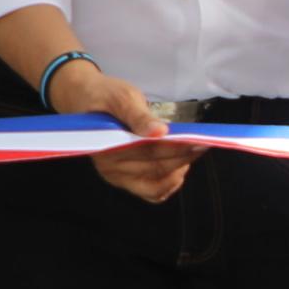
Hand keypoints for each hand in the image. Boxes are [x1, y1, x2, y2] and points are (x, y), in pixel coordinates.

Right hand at [51, 57, 190, 202]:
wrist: (84, 100)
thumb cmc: (104, 96)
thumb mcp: (122, 97)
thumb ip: (138, 115)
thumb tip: (160, 131)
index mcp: (108, 147)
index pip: (150, 152)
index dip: (177, 148)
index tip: (200, 140)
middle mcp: (110, 168)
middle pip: (156, 169)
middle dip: (184, 157)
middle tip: (204, 144)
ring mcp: (117, 178)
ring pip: (157, 185)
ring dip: (178, 171)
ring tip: (192, 152)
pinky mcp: (125, 181)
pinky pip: (152, 192)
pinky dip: (169, 184)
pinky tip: (179, 168)